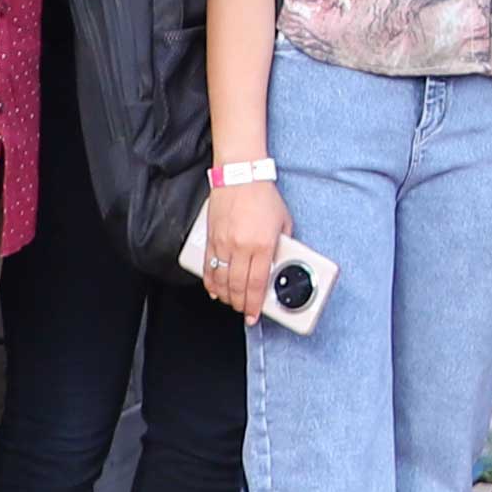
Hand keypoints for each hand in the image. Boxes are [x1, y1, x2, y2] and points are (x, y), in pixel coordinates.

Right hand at [199, 173, 292, 321]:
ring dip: (225, 295)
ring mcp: (223, 243)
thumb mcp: (284, 223)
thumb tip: (280, 262)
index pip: (256, 284)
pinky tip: (213, 289)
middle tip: (243, 310)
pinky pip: (208, 266)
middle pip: (237, 286)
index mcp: (263, 245)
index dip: (253, 304)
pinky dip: (210, 281)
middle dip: (240, 304)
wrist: (240, 176)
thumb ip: (282, 245)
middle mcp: (241, 247)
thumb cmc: (263, 196)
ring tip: (230, 301)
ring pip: (221, 280)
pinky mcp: (211, 238)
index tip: (253, 315)